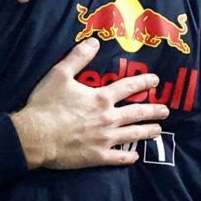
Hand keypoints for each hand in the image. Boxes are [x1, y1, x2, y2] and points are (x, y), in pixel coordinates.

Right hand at [10, 39, 168, 169]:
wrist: (35, 137)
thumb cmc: (46, 105)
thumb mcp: (60, 74)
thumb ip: (78, 57)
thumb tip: (94, 41)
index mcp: (101, 98)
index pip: (128, 87)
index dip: (143, 82)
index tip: (155, 81)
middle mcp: (108, 118)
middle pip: (137, 113)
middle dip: (153, 111)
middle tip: (166, 111)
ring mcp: (105, 139)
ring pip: (132, 135)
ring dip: (147, 131)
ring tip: (158, 130)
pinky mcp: (97, 157)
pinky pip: (118, 158)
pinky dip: (128, 157)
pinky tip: (135, 156)